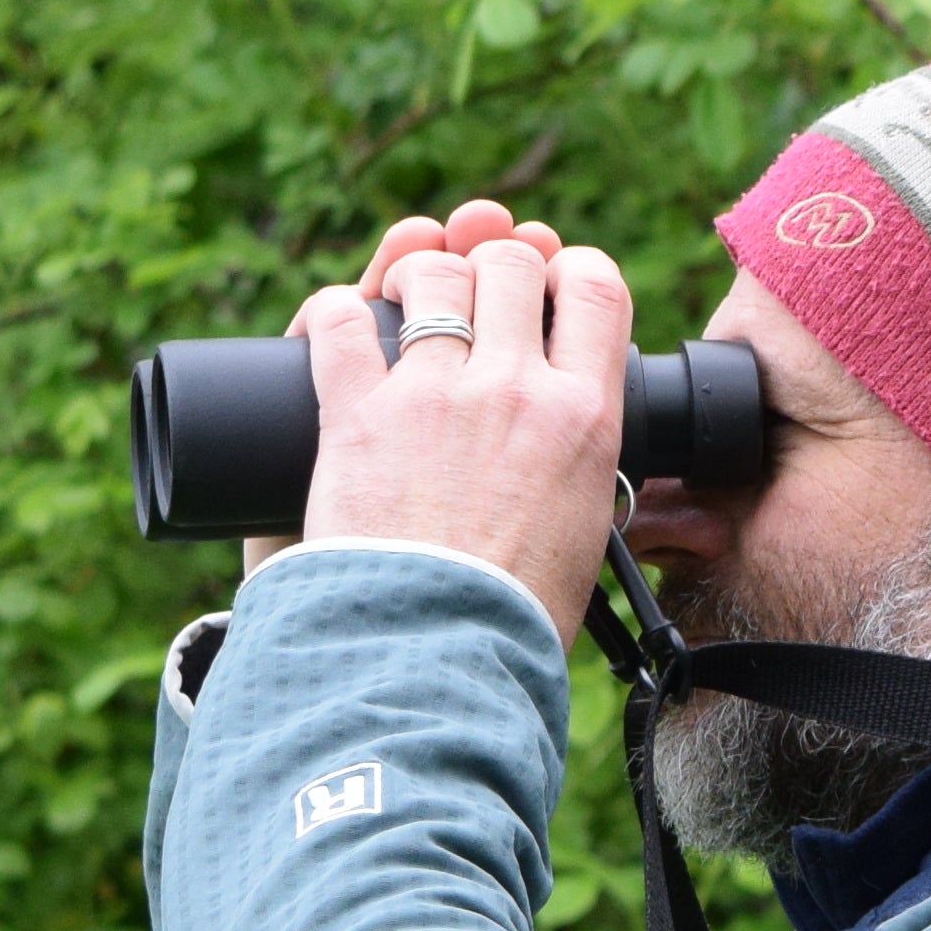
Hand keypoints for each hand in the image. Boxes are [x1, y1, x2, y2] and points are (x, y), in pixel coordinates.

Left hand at [272, 198, 631, 641]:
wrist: (436, 666)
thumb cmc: (511, 621)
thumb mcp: (585, 537)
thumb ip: (584, 477)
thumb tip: (585, 458)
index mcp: (585, 418)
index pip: (599, 288)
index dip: (571, 271)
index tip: (550, 289)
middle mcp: (515, 390)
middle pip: (511, 264)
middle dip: (490, 265)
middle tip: (472, 299)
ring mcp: (433, 396)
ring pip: (431, 276)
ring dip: (415, 279)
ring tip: (403, 305)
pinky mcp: (355, 416)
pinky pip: (336, 322)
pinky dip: (331, 315)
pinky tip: (336, 329)